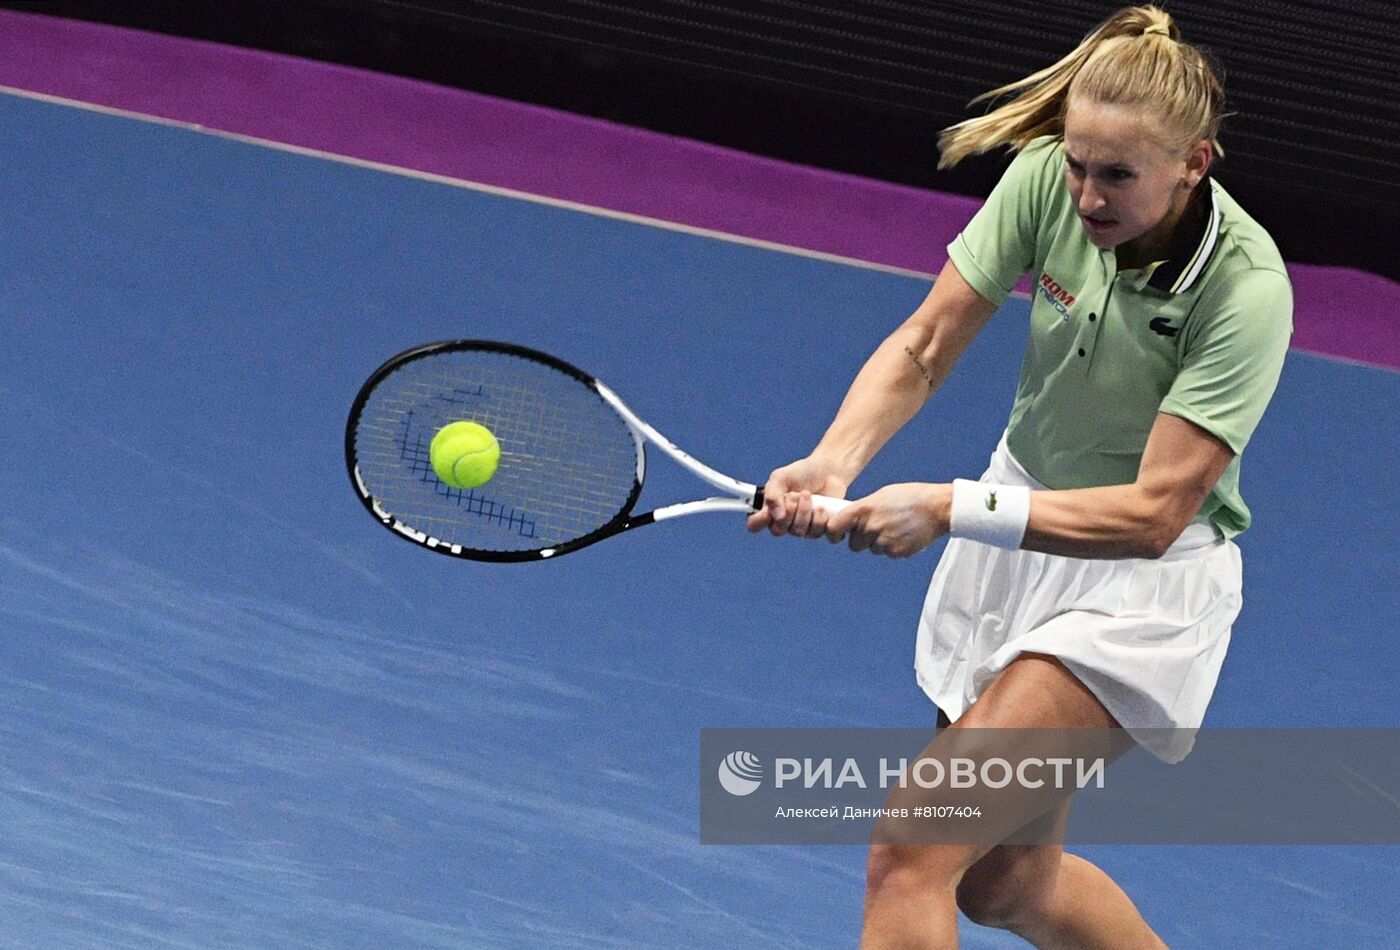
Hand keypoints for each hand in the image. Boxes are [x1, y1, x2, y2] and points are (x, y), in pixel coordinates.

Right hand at [746, 455, 849, 538]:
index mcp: (769, 509)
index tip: (767, 512)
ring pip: (798, 532)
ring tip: (809, 495)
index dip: (758, 522)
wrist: (828, 472)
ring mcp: (800, 527)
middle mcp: (782, 522)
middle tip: (796, 494)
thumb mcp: (781, 477)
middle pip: (778, 530)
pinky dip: (819, 518)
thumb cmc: (801, 473)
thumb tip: (776, 516)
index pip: (754, 524)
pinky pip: (815, 533)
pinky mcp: (817, 530)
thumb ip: (772, 494)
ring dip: (805, 511)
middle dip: (789, 510)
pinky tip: (821, 507)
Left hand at [824, 483, 951, 558]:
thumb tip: (848, 521)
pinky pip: (886, 554)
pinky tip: (904, 534)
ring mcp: (883, 541)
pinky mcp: (896, 552)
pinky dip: (892, 547)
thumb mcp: (881, 496)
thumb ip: (862, 509)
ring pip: (871, 549)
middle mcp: (871, 527)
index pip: (834, 527)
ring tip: (895, 527)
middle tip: (878, 526)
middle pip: (854, 544)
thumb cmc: (910, 496)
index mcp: (864, 509)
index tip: (839, 532)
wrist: (938, 508)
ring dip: (879, 542)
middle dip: (862, 538)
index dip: (835, 532)